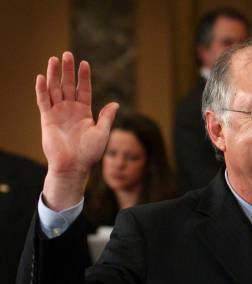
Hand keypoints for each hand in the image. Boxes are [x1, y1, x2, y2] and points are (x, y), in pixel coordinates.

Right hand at [36, 52, 118, 210]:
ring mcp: (58, 113)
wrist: (74, 166)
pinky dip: (42, 89)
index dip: (83, 77)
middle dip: (67, 70)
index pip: (83, 89)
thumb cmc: (90, 153)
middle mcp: (70, 109)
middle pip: (68, 85)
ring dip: (53, 75)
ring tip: (53, 60)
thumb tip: (115, 104)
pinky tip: (41, 77)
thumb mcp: (102, 133)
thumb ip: (106, 117)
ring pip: (54, 89)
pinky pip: (43, 101)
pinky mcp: (47, 119)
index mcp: (84, 112)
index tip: (84, 63)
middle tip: (66, 54)